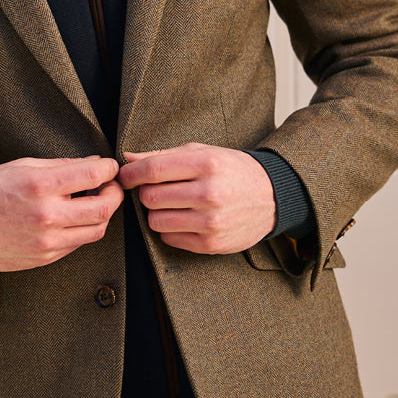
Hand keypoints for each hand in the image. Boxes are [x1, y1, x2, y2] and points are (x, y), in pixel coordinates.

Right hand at [0, 155, 123, 271]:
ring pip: (96, 230)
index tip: (108, 167)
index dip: (108, 169)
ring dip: (103, 214)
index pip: (93, 175)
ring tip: (96, 201)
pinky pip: (78, 243)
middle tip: (111, 185)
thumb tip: (93, 164)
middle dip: (114, 193)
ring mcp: (47, 241)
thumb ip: (62, 166)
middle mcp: (47, 215)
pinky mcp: (45, 257)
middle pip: (104, 208)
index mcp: (41, 186)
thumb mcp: (24, 166)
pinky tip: (76, 217)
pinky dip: (84, 229)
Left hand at [119, 143, 274, 253]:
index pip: (153, 169)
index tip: (124, 176)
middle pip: (150, 197)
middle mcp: (210, 193)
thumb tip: (128, 158)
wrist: (272, 197)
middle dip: (147, 193)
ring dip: (157, 213)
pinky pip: (169, 239)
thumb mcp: (203, 152)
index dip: (131, 174)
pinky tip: (184, 219)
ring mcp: (211, 221)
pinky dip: (170, 229)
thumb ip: (163, 155)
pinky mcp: (211, 244)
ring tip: (173, 204)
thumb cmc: (232, 170)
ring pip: (156, 220)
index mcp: (207, 163)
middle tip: (158, 189)